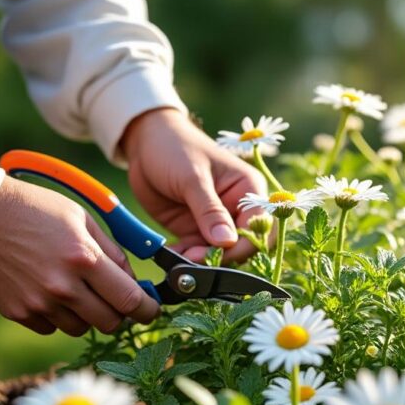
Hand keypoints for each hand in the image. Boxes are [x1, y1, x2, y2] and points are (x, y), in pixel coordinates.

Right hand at [0, 177, 158, 335]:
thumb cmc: (33, 209)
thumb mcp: (80, 218)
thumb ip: (111, 251)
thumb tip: (133, 280)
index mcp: (84, 259)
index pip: (130, 300)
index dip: (147, 310)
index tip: (151, 310)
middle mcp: (63, 286)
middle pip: (110, 323)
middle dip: (118, 314)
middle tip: (113, 299)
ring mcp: (38, 303)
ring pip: (81, 328)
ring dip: (86, 315)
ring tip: (75, 289)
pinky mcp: (17, 312)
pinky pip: (51, 327)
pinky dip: (57, 315)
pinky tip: (47, 291)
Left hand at [121, 108, 265, 262]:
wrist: (144, 143)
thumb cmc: (175, 147)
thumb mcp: (193, 177)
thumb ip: (209, 210)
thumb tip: (226, 242)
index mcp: (247, 190)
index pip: (259, 226)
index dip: (244, 244)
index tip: (219, 254)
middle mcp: (237, 209)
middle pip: (242, 245)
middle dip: (221, 257)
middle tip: (194, 261)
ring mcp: (216, 222)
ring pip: (218, 253)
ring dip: (201, 262)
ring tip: (179, 260)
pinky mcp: (195, 230)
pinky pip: (196, 253)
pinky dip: (185, 258)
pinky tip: (172, 256)